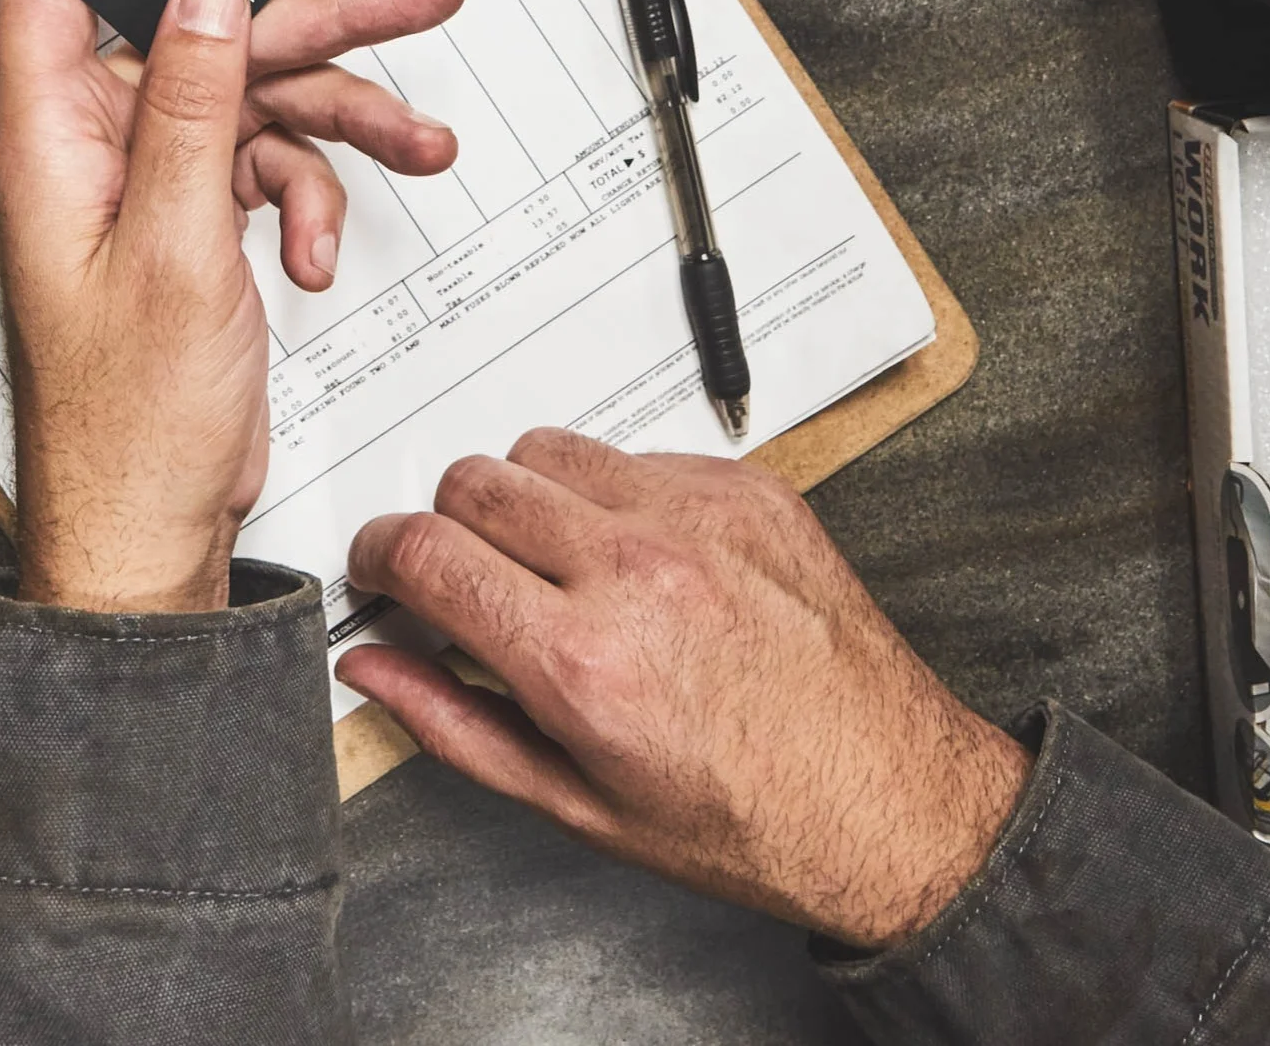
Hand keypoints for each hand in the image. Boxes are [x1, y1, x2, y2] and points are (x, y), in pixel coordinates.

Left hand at [0, 0, 464, 611]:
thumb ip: (190, 108)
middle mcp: (94, 148)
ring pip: (257, 98)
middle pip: (207, 33)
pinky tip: (316, 249)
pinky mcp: (193, 221)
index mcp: (51, 138)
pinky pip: (267, 163)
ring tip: (420, 141)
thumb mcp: (173, 249)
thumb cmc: (126, 424)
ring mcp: (148, 185)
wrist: (155, 526)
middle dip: (317, 23)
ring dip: (341, 123)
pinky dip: (311, 195)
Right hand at [336, 430, 1026, 947]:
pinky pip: (635, 453)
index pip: (424, 552)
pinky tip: (636, 558)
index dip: (378, 559)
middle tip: (464, 578)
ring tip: (553, 565)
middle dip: (445, 528)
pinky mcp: (749, 489)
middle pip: (472, 481)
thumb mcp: (578, 804)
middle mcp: (639, 571)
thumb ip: (455, 725)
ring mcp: (699, 518)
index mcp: (584, 659)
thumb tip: (377, 671)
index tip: (382, 573)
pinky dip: (613, 495)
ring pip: (546, 448)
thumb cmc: (751, 820)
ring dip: (524, 498)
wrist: (893, 801)